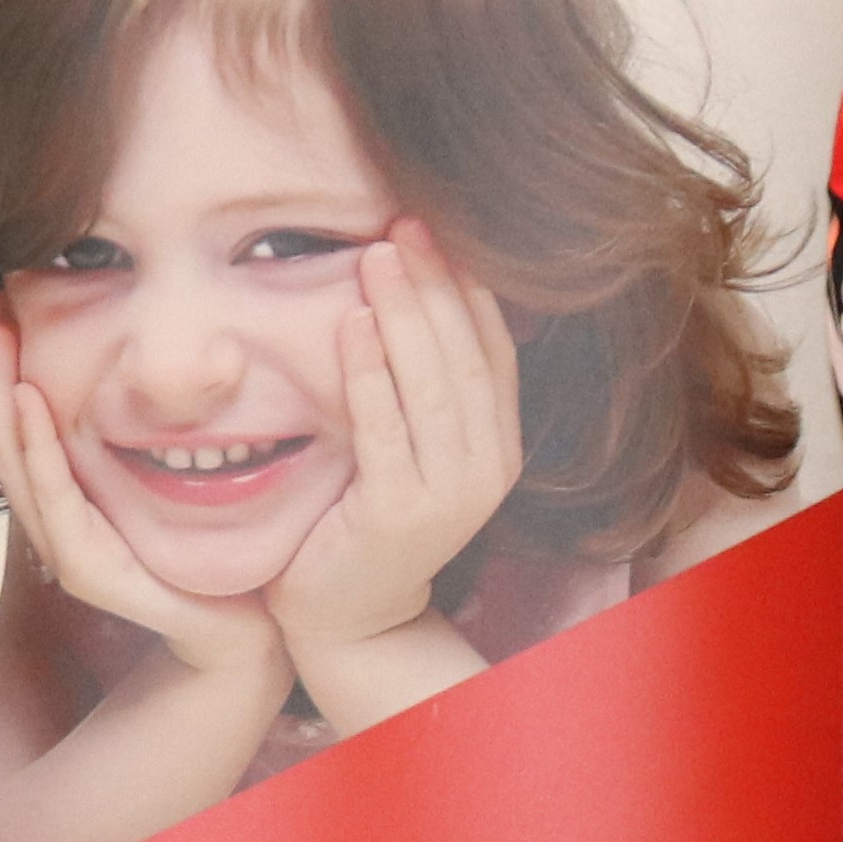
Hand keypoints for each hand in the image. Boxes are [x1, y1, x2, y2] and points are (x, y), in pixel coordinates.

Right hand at [0, 308, 288, 692]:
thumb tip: (131, 357)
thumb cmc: (203, 546)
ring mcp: (65, 548)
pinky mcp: (86, 570)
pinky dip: (36, 446)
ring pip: (13, 462)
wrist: (239, 624)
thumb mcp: (160, 474)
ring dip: (0, 393)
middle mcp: (53, 521)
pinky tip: (29, 397)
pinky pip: (54, 498)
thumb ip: (132, 433)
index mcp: (63, 497)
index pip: (11, 425)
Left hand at [268, 224, 521, 682]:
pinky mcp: (401, 515)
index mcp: (498, 444)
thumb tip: (413, 291)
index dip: (465, 284)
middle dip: (433, 284)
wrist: (344, 617)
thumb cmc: (363, 518)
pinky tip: (352, 323)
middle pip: (465, 355)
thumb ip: (423, 387)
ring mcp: (449, 496)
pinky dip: (370, 374)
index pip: (492, 346)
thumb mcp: (408, 446)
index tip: (431, 225)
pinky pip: (386, 429)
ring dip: (404, 314)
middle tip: (400, 224)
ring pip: (432, 385)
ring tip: (375, 255)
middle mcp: (487, 469)